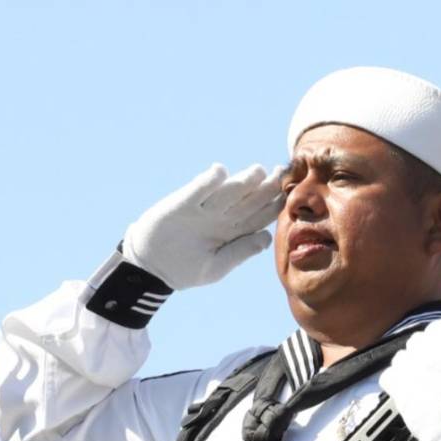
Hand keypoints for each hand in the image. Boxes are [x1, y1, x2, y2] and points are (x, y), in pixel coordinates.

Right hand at [124, 164, 284, 288]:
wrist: (149, 267)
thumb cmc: (186, 269)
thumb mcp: (216, 266)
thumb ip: (241, 251)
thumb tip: (267, 237)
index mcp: (235, 231)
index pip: (261, 215)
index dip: (276, 205)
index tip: (291, 195)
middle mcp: (223, 216)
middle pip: (250, 199)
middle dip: (267, 186)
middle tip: (282, 172)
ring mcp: (203, 209)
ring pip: (228, 192)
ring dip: (243, 180)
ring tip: (258, 171)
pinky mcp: (181, 204)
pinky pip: (197, 190)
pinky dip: (208, 181)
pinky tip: (220, 171)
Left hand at [380, 320, 440, 440]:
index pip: (437, 327)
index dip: (439, 339)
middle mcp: (428, 352)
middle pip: (417, 341)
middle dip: (422, 352)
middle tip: (431, 369)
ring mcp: (409, 368)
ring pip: (400, 357)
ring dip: (408, 366)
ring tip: (419, 382)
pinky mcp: (396, 387)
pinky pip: (388, 375)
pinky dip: (394, 381)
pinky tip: (406, 391)